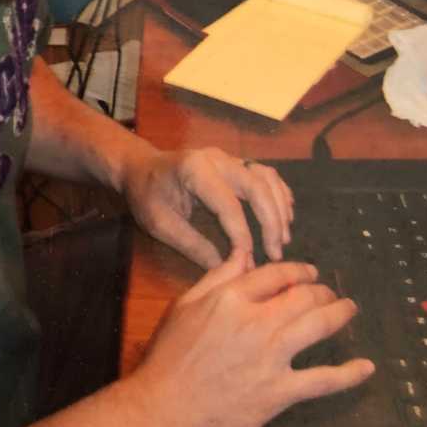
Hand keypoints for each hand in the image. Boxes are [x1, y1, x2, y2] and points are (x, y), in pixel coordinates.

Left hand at [120, 146, 292, 267]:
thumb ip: (192, 245)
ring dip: (279, 207)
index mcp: (194, 170)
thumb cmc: (147, 195)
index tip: (248, 260)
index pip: (228, 203)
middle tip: (275, 253)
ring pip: (266, 177)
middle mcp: (216, 158)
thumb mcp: (160, 224)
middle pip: (256, 186)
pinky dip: (278, 193)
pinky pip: (265, 174)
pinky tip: (285, 215)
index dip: (241, 234)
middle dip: (270, 221)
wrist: (141, 167)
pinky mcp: (235, 162)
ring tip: (283, 238)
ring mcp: (228, 157)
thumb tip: (226, 269)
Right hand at [133, 256, 374, 426]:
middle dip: (322, 290)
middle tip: (330, 293)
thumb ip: (216, 277)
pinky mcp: (280, 392)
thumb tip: (244, 253)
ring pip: (318, 326)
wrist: (164, 409)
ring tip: (350, 309)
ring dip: (339, 314)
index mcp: (231, 298)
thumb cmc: (169, 357)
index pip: (275, 274)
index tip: (309, 273)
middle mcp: (256, 322)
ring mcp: (271, 358)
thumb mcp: (184, 305)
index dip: (298, 270)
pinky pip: (323, 380)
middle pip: (303, 296)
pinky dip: (349, 374)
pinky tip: (367, 367)